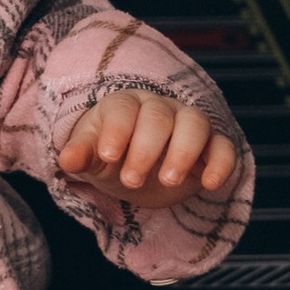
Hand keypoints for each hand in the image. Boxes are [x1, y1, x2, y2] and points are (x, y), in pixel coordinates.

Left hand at [57, 88, 238, 205]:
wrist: (138, 171)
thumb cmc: (113, 157)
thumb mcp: (93, 159)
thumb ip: (81, 156)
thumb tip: (66, 160)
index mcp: (125, 105)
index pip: (123, 109)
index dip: (117, 130)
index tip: (109, 157)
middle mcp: (159, 109)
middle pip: (159, 116)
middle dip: (146, 147)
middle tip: (132, 180)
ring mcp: (188, 124)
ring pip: (195, 123)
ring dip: (184, 151)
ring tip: (168, 180)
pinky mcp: (211, 147)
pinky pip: (223, 146)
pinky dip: (221, 163)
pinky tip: (209, 184)